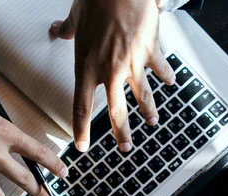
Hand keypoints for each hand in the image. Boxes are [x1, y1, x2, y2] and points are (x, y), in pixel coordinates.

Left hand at [50, 0, 175, 152]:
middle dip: (121, 134)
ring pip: (143, 97)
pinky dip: (167, 76)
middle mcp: (110, 71)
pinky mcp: (150, 52)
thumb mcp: (75, 17)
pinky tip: (171, 82)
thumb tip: (57, 30)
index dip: (81, 130)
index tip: (82, 146)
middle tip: (125, 148)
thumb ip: (66, 29)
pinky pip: (160, 69)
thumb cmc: (96, 1)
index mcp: (87, 67)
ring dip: (149, 111)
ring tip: (153, 122)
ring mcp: (132, 64)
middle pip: (116, 112)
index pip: (81, 107)